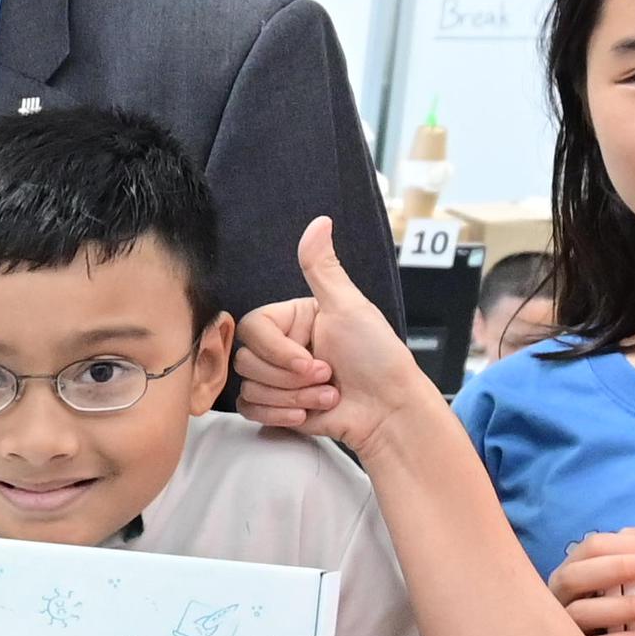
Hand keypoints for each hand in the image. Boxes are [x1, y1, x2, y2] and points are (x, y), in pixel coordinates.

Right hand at [232, 217, 436, 453]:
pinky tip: (308, 414)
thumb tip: (319, 221)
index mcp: (293, 318)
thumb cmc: (377, 357)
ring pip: (249, 387)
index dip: (276, 350)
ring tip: (327, 396)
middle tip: (327, 378)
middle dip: (289, 378)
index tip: (310, 360)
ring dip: (292, 398)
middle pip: (246, 360)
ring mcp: (277, 377)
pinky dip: (280, 414)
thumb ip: (323, 267)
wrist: (388, 411)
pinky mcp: (276, 406)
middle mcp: (282, 345)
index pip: (251, 327)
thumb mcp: (349, 307)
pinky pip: (250, 409)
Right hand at [549, 530, 634, 635]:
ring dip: (628, 605)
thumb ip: (629, 560)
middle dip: (621, 566)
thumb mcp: (619, 587)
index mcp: (571, 573)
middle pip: (576, 575)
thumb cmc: (615, 619)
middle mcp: (558, 598)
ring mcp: (560, 629)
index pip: (593, 547)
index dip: (632, 545)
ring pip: (582, 611)